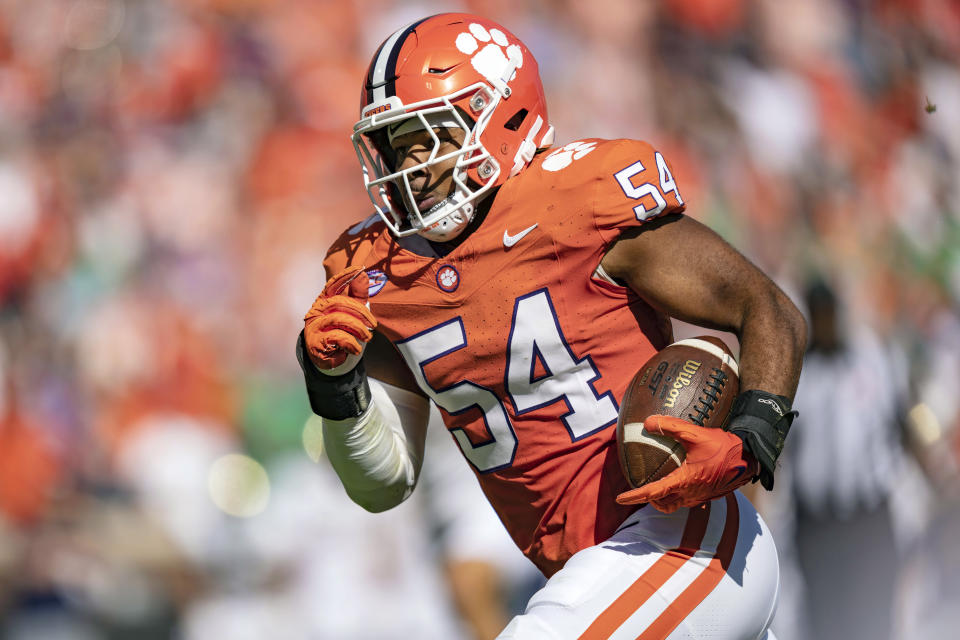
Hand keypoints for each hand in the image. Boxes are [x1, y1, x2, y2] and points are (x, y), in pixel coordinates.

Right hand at [304, 266, 376, 370]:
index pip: (333, 284)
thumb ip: (357, 294)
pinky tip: (356, 348)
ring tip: (367, 337)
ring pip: (338, 319)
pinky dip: (351, 343)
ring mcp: (314, 325)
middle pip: (339, 302)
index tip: (360, 268)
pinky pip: (337, 337)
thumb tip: (363, 274)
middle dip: (361, 312)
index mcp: (325, 299)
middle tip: (373, 324)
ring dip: (358, 328)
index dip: (346, 276)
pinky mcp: (316, 342)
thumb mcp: (351, 311)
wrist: (327, 357)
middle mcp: (317, 310)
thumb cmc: (340, 330)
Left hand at [615, 415, 758, 512]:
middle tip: (635, 490)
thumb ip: (671, 427)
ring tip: (653, 488)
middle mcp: (692, 494)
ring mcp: (701, 497)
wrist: (751, 457)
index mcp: (685, 481)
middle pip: (662, 503)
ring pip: (675, 505)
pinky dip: (676, 497)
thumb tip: (648, 422)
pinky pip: (687, 502)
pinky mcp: (709, 496)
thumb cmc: (724, 446)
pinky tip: (677, 484)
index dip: (634, 496)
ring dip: (661, 500)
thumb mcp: (696, 434)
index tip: (619, 498)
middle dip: (646, 499)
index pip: (653, 492)